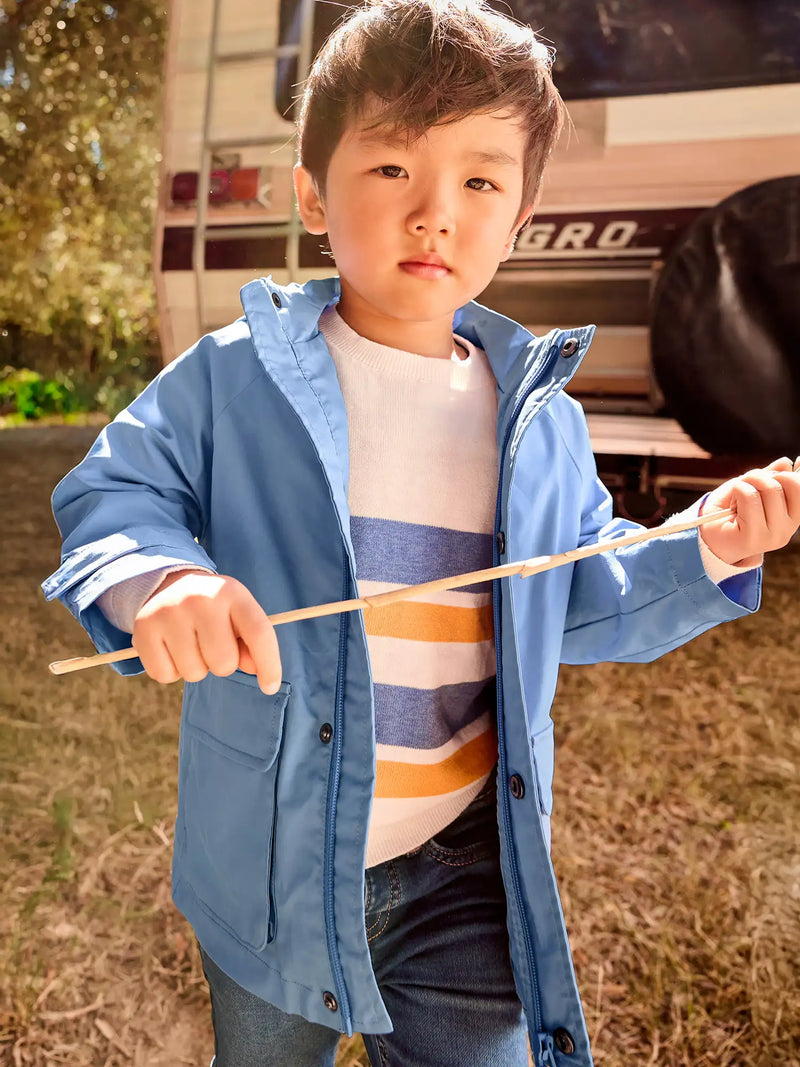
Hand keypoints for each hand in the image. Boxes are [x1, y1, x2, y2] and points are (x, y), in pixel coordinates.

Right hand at [132, 570, 282, 693]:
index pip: (259, 633)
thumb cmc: (214, 610)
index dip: (269, 664)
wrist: (169, 584)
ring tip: (191, 643)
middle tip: (212, 645)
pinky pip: (165, 675)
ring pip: (194, 673)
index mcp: (232, 592)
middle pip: (224, 663)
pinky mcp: (143, 628)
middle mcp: (200, 598)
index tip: (270, 687)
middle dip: (222, 664)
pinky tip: (171, 648)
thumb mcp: (238, 616)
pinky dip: (171, 670)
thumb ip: (253, 643)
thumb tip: (253, 668)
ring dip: (196, 668)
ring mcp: (169, 612)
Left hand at [699, 457, 799, 567]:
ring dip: (746, 482)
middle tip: (745, 485)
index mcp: (792, 517)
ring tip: (737, 498)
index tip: (768, 475)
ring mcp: (772, 536)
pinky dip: (737, 490)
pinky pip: (749, 496)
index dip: (786, 473)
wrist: (708, 539)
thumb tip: (786, 462)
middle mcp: (787, 529)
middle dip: (760, 475)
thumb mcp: (752, 490)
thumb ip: (770, 477)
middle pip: (785, 482)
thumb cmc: (729, 513)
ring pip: (769, 488)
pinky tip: (731, 505)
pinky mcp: (753, 537)